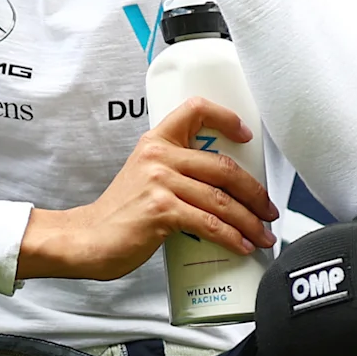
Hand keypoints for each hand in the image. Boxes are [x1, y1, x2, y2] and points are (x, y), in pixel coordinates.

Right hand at [18, 98, 275, 280]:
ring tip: (263, 234)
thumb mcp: (145, 177)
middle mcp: (159, 156)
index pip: (194, 110)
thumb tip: (220, 187)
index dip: (225, 118)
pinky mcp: (162, 210)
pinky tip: (242, 245)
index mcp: (156, 142)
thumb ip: (176, 171)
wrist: (87, 239)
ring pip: (221, 200)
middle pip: (223, 167)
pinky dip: (231, 237)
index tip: (246, 135)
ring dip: (250, 221)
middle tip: (269, 209)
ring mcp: (160, 182)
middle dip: (255, 192)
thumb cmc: (119, 214)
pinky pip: (209, 224)